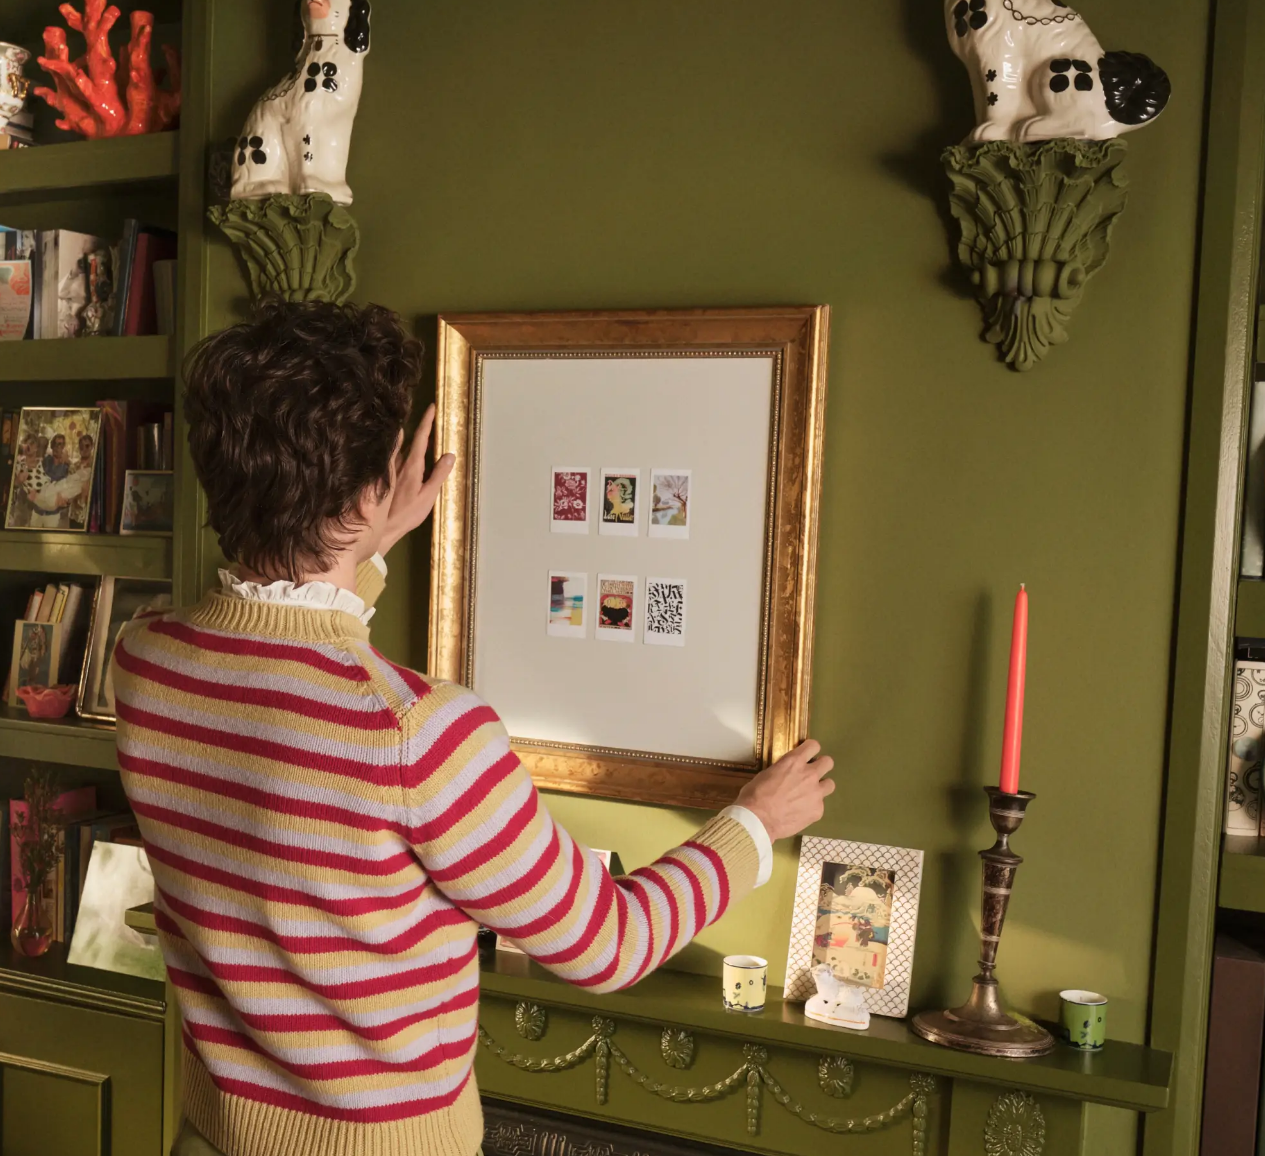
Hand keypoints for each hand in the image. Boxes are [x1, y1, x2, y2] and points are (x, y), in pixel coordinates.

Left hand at [380, 403, 455, 555]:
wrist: (383, 528)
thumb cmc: (407, 515)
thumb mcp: (428, 496)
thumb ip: (439, 475)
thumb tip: (449, 455)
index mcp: (412, 466)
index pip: (421, 437)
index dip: (427, 421)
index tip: (432, 406)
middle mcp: (399, 463)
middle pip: (411, 439)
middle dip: (422, 429)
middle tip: (433, 421)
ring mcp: (392, 469)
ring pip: (403, 448)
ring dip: (414, 442)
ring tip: (427, 439)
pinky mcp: (387, 476)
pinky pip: (397, 458)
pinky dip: (405, 452)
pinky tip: (410, 456)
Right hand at [735, 740, 835, 841]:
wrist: (758, 820)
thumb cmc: (755, 795)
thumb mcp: (766, 774)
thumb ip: (782, 770)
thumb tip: (785, 774)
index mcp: (794, 762)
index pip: (814, 746)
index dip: (810, 750)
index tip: (806, 756)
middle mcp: (809, 774)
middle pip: (828, 762)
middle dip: (821, 766)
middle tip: (811, 774)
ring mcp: (816, 793)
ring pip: (830, 784)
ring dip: (820, 787)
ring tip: (809, 795)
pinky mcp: (818, 810)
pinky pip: (820, 805)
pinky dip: (812, 807)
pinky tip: (800, 812)